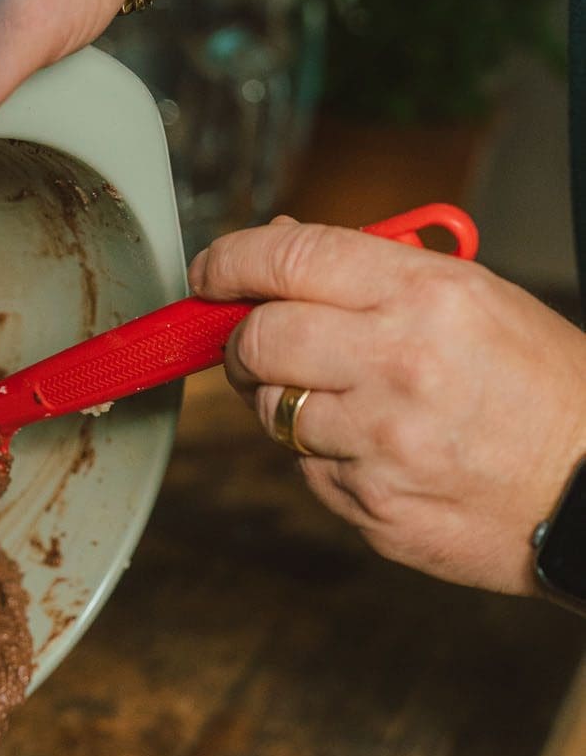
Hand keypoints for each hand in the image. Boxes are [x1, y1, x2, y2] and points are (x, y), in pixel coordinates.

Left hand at [189, 217, 585, 594]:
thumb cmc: (543, 391)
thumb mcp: (477, 300)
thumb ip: (373, 275)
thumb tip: (276, 250)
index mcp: (427, 296)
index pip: (290, 257)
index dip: (231, 259)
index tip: (211, 270)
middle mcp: (398, 364)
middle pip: (260, 338)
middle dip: (243, 339)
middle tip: (254, 342)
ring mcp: (382, 441)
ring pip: (274, 410)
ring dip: (286, 402)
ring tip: (344, 400)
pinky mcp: (372, 504)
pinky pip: (308, 470)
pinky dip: (325, 457)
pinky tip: (379, 451)